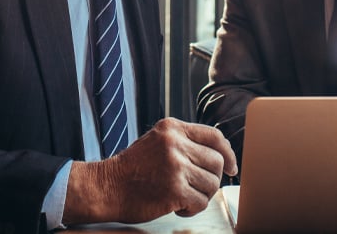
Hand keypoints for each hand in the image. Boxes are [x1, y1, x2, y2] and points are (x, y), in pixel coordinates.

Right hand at [63, 117, 236, 224]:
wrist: (105, 187)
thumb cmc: (132, 168)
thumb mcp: (157, 141)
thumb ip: (184, 142)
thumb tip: (220, 155)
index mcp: (173, 128)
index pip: (214, 136)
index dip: (228, 153)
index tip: (231, 167)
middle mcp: (175, 143)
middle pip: (217, 161)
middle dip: (213, 179)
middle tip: (199, 187)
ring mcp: (175, 166)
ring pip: (212, 183)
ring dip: (202, 195)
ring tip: (184, 196)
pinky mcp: (174, 189)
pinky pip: (201, 201)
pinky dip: (193, 208)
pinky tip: (178, 206)